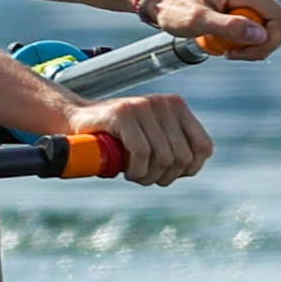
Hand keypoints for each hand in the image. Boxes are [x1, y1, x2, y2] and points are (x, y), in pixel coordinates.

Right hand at [68, 92, 209, 184]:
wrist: (76, 121)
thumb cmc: (116, 137)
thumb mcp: (152, 138)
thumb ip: (174, 146)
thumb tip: (192, 166)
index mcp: (177, 107)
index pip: (203, 147)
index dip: (189, 169)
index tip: (170, 174)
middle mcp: (164, 103)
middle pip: (182, 157)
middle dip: (165, 177)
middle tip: (146, 178)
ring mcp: (143, 105)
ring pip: (164, 158)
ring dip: (148, 176)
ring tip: (135, 175)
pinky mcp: (123, 112)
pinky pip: (142, 153)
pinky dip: (136, 170)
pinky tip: (126, 172)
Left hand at [143, 0, 280, 58]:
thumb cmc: (174, 7)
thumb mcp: (197, 21)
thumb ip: (228, 27)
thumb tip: (260, 35)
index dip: (268, 43)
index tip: (239, 53)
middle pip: (280, 24)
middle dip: (260, 46)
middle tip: (231, 54)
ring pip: (271, 25)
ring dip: (253, 43)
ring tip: (225, 47)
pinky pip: (259, 22)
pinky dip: (247, 37)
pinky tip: (226, 40)